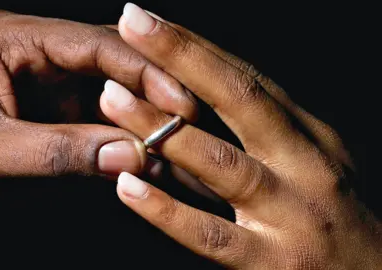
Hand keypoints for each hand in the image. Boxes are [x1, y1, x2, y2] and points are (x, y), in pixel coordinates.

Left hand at [0, 10, 197, 228]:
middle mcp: (30, 57)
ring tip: (171, 145)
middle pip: (106, 66)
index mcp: (10, 40)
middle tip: (185, 123)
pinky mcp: (44, 120)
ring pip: (104, 98)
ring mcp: (40, 89)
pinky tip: (140, 157)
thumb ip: (59, 151)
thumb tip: (131, 154)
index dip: (143, 71)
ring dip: (135, 122)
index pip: (93, 44)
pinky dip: (116, 142)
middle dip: (147, 94)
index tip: (180, 101)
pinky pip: (91, 125)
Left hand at [100, 3, 380, 268]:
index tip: (149, 20)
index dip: (195, 46)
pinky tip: (127, 186)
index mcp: (307, 136)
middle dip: (183, 57)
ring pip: (221, 163)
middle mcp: (304, 165)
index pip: (247, 78)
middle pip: (240, 99)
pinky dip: (166, 210)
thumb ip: (266, 131)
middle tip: (134, 24)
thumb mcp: (311, 162)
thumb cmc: (332, 217)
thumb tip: (207, 93)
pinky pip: (210, 234)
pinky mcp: (272, 264)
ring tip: (112, 100)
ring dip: (163, 128)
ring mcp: (290, 215)